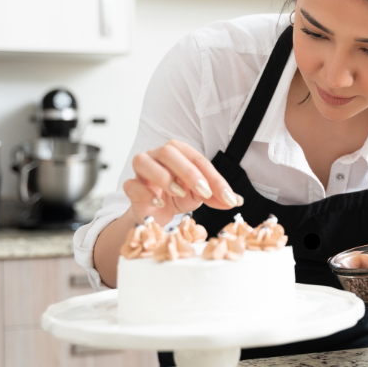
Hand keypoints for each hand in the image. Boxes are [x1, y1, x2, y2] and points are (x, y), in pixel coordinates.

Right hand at [124, 139, 243, 224]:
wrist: (157, 214)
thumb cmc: (178, 197)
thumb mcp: (201, 196)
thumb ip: (216, 196)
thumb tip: (237, 200)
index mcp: (180, 153)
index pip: (199, 160)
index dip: (214, 179)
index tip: (228, 197)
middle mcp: (158, 156)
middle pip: (170, 152)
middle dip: (189, 172)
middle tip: (204, 192)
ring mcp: (142, 169)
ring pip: (144, 161)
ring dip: (164, 178)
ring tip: (179, 194)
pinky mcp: (130, 186)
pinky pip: (131, 184)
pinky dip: (145, 192)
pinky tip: (159, 202)